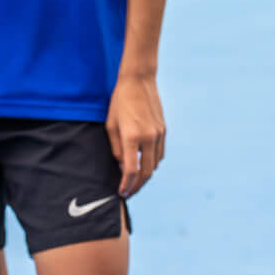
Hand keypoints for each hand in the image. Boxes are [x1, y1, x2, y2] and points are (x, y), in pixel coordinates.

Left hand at [108, 72, 165, 197]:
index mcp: (132, 137)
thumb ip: (116, 149)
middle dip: (137, 186)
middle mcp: (148, 138)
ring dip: (145, 175)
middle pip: (146, 172)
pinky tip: (143, 163)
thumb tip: (122, 166)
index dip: (126, 186)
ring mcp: (159, 134)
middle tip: (129, 192)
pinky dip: (152, 162)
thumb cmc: (119, 102)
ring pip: (155, 164)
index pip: (131, 171)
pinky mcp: (164, 130)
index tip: (122, 193)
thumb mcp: (110, 125)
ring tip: (134, 180)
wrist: (139, 81)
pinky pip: (160, 153)